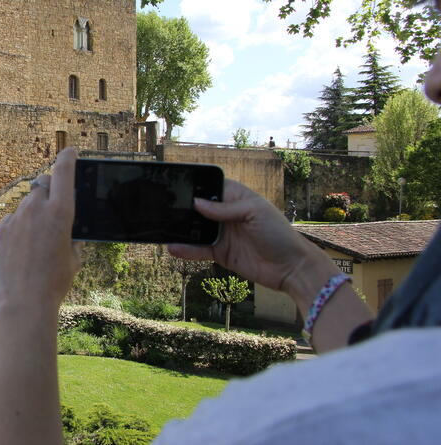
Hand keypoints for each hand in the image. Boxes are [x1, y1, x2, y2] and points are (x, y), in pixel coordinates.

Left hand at [0, 147, 82, 312]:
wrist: (24, 302)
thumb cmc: (55, 282)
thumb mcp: (74, 256)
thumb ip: (71, 234)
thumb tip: (66, 227)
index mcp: (61, 212)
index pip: (63, 171)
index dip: (67, 157)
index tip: (69, 151)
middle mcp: (36, 208)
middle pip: (42, 182)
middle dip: (49, 186)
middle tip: (53, 201)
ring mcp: (16, 217)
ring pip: (27, 203)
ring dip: (34, 211)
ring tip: (38, 238)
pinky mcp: (1, 229)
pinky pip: (13, 219)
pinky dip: (20, 226)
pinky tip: (23, 248)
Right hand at [167, 179, 333, 292]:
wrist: (290, 268)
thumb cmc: (278, 233)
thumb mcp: (255, 212)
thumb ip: (226, 208)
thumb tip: (197, 203)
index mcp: (236, 198)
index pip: (210, 187)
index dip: (195, 186)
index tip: (176, 185)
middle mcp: (226, 214)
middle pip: (198, 209)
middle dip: (183, 208)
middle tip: (163, 207)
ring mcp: (221, 234)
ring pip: (195, 229)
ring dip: (181, 229)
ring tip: (163, 227)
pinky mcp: (219, 253)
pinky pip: (198, 249)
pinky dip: (186, 249)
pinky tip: (173, 247)